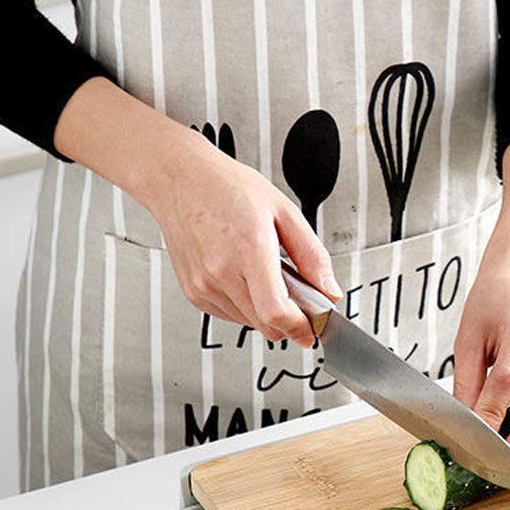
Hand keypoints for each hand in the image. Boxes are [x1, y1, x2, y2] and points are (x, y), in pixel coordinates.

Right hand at [148, 136, 340, 344]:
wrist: (180, 179)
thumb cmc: (227, 187)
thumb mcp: (284, 212)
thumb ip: (312, 256)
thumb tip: (330, 289)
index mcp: (249, 250)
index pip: (276, 313)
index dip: (298, 328)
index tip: (311, 330)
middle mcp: (221, 272)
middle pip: (265, 325)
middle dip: (288, 321)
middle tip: (296, 299)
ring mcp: (204, 285)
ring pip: (248, 323)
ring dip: (265, 313)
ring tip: (265, 277)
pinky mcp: (193, 292)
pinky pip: (229, 315)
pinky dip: (245, 307)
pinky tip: (244, 278)